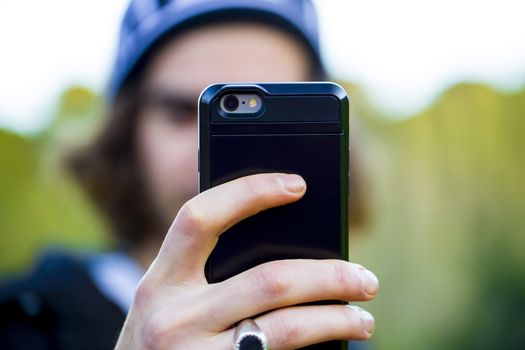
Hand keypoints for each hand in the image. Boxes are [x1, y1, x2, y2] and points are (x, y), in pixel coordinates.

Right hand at [115, 173, 378, 349]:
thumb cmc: (163, 342)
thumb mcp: (170, 302)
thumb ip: (207, 273)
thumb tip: (293, 244)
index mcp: (159, 282)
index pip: (199, 218)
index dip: (248, 192)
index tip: (297, 185)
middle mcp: (172, 320)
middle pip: (269, 280)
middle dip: (329, 276)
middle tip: (365, 278)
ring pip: (287, 328)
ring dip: (337, 319)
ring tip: (363, 317)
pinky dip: (319, 348)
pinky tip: (336, 344)